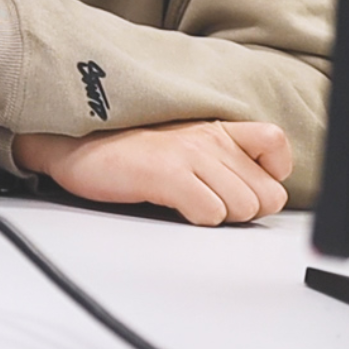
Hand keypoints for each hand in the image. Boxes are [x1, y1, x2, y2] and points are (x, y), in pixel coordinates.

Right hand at [12, 120, 292, 225]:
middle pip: (268, 194)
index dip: (271, 174)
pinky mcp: (168, 174)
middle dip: (244, 209)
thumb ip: (221, 157)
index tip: (246, 185)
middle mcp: (208, 138)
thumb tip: (256, 192)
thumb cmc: (123, 149)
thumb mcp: (181, 141)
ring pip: (244, 208)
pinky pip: (212, 214)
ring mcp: (190, 154)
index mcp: (214, 128)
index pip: (276, 145)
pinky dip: (197, 220)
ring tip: (187, 202)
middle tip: (208, 202)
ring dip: (220, 217)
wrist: (72, 143)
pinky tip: (173, 207)